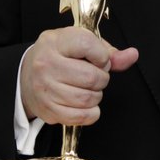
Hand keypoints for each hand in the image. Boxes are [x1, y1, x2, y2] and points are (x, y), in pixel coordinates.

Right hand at [20, 26, 138, 125]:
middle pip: (92, 77)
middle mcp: (47, 64)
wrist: (26, 75)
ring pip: (88, 98)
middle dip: (102, 78)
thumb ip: (107, 50)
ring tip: (88, 88)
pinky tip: (86, 104)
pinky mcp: (48, 110)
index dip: (102, 55)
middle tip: (95, 76)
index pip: (88, 45)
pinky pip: (82, 117)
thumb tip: (132, 55)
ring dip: (96, 95)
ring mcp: (45, 89)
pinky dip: (91, 112)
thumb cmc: (59, 56)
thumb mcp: (79, 43)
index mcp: (55, 42)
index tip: (98, 58)